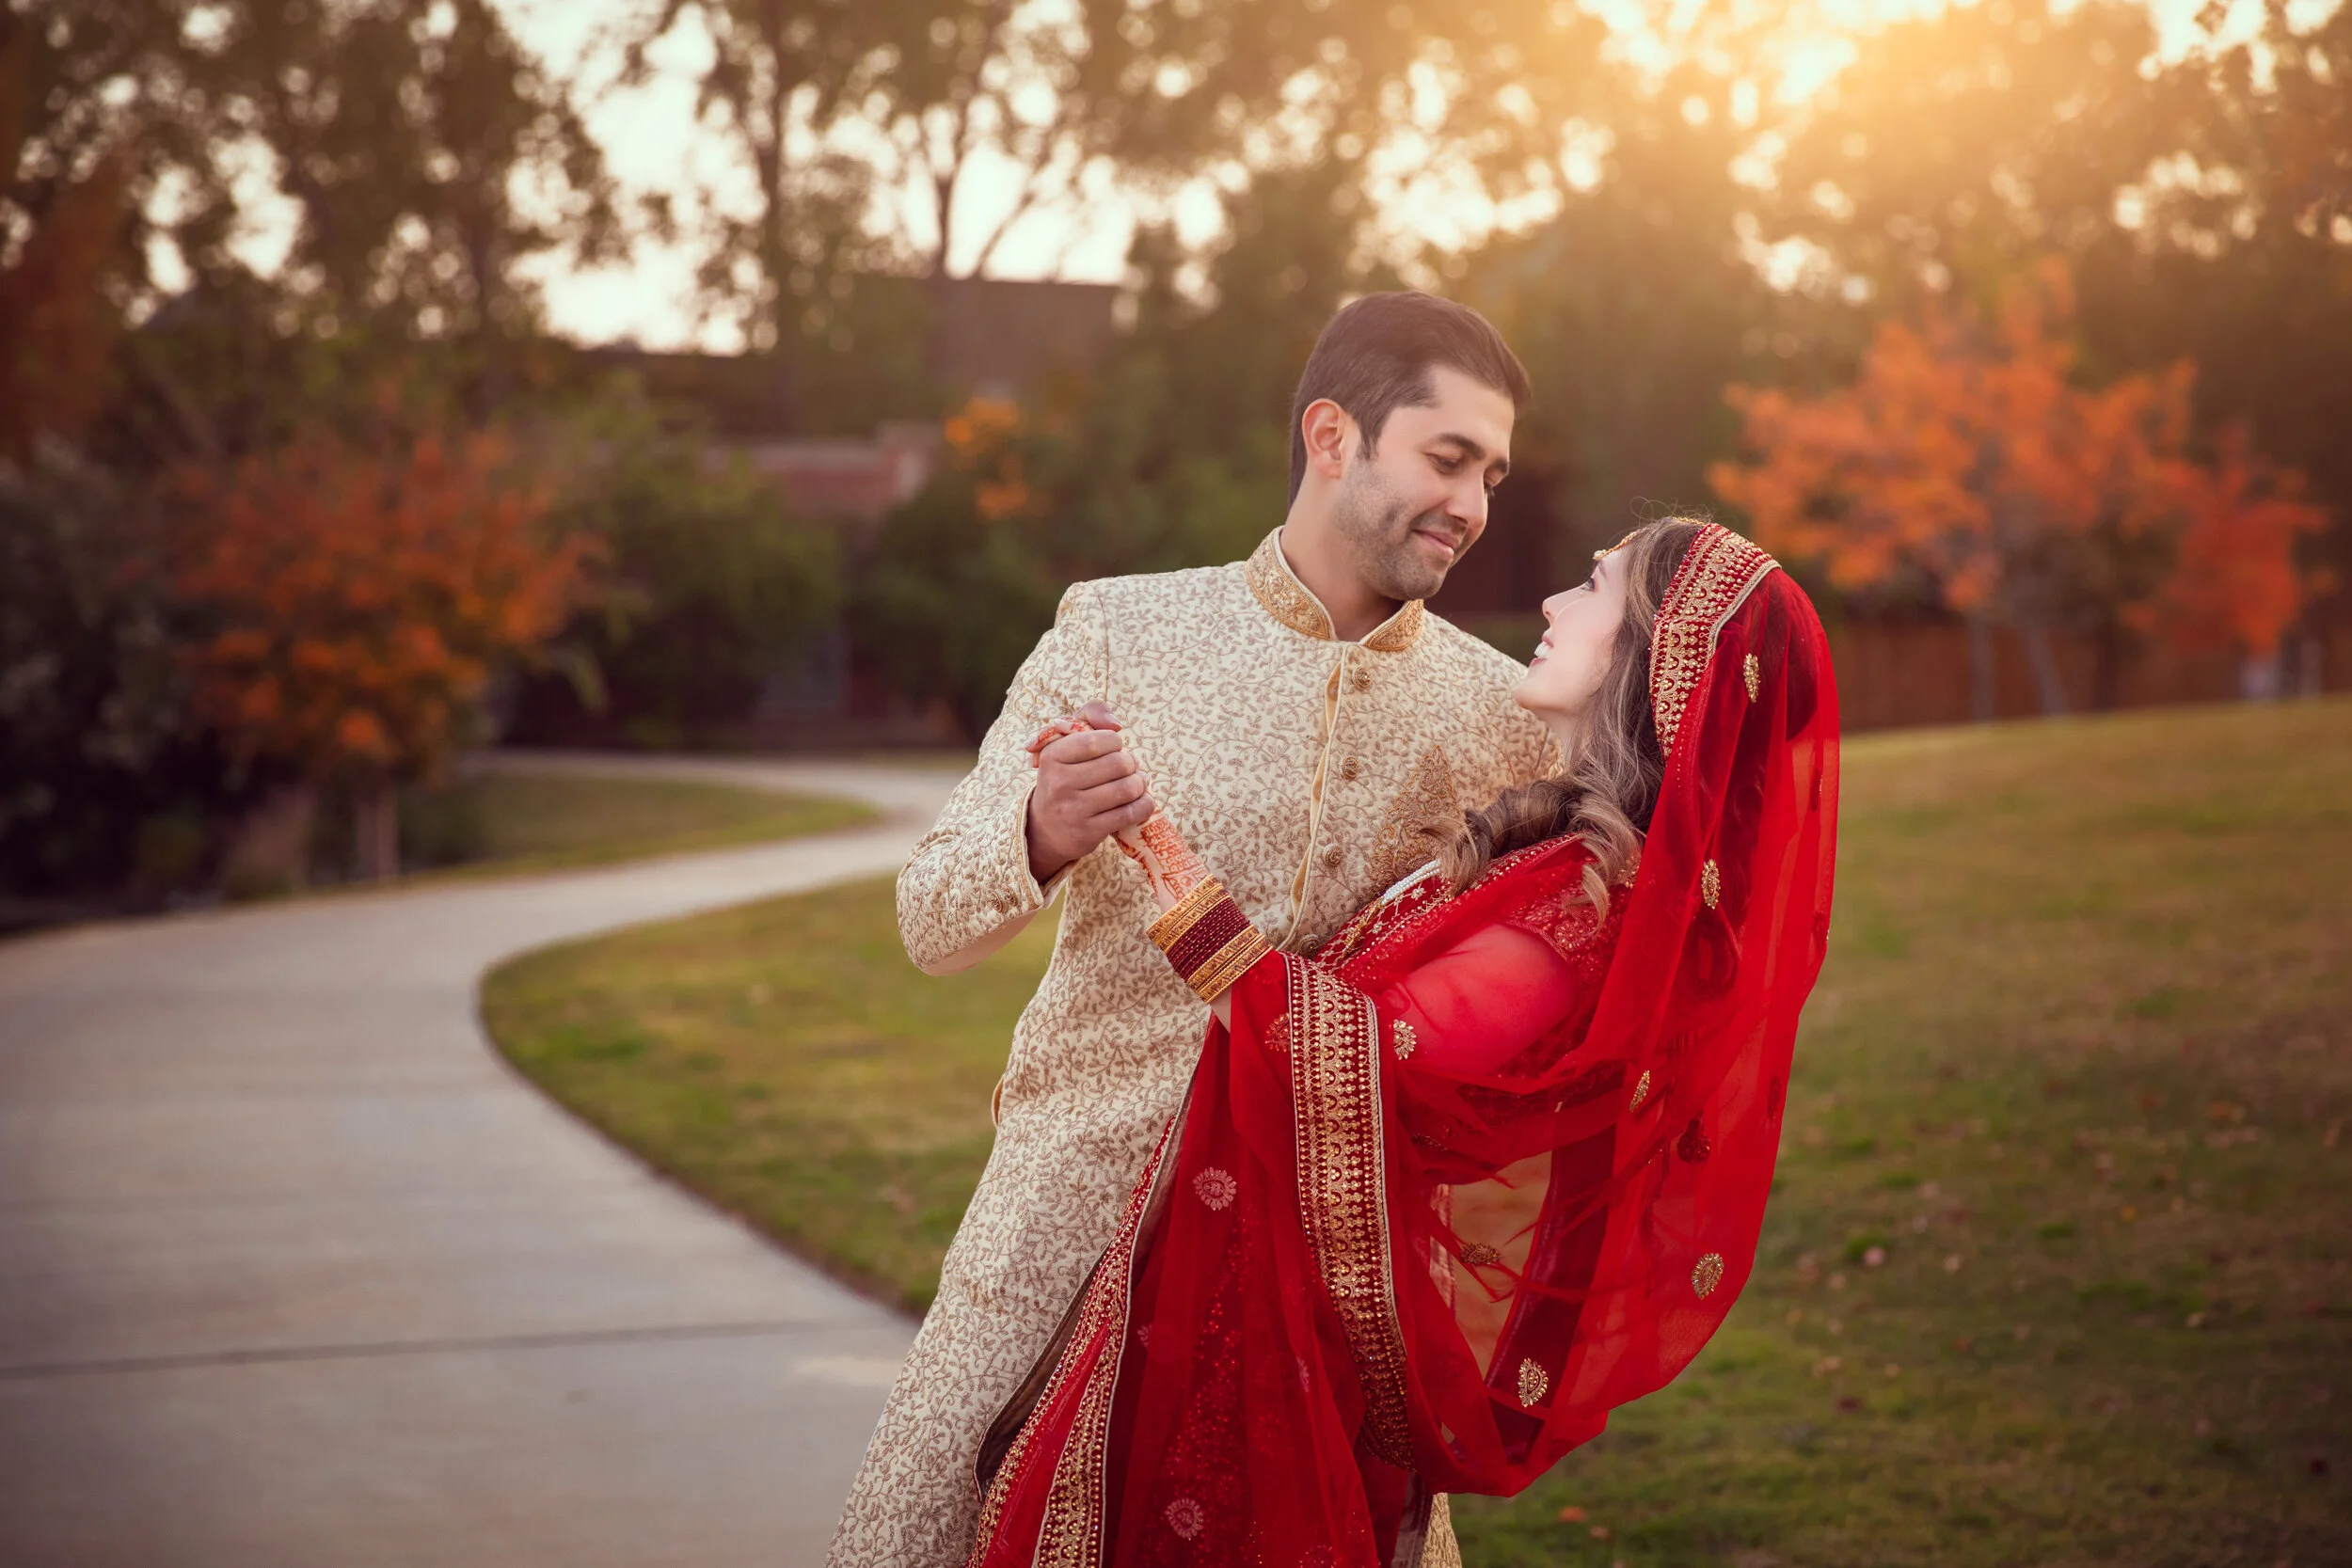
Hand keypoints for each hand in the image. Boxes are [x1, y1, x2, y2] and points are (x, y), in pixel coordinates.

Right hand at [1025, 702, 1154, 884]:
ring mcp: (1073, 810)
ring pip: (1127, 788)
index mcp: (1052, 756)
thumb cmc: (1064, 777)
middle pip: (1119, 764)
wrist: (1045, 829)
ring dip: (1140, 784)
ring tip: (1136, 783)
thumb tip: (1116, 723)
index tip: (1113, 749)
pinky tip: (1140, 802)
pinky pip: (1130, 814)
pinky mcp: (1087, 832)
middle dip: (1132, 764)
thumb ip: (1089, 715)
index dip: (1115, 742)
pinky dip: (1144, 805)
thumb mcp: (1066, 741)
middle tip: (1128, 768)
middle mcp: (1059, 783)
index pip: (1097, 740)